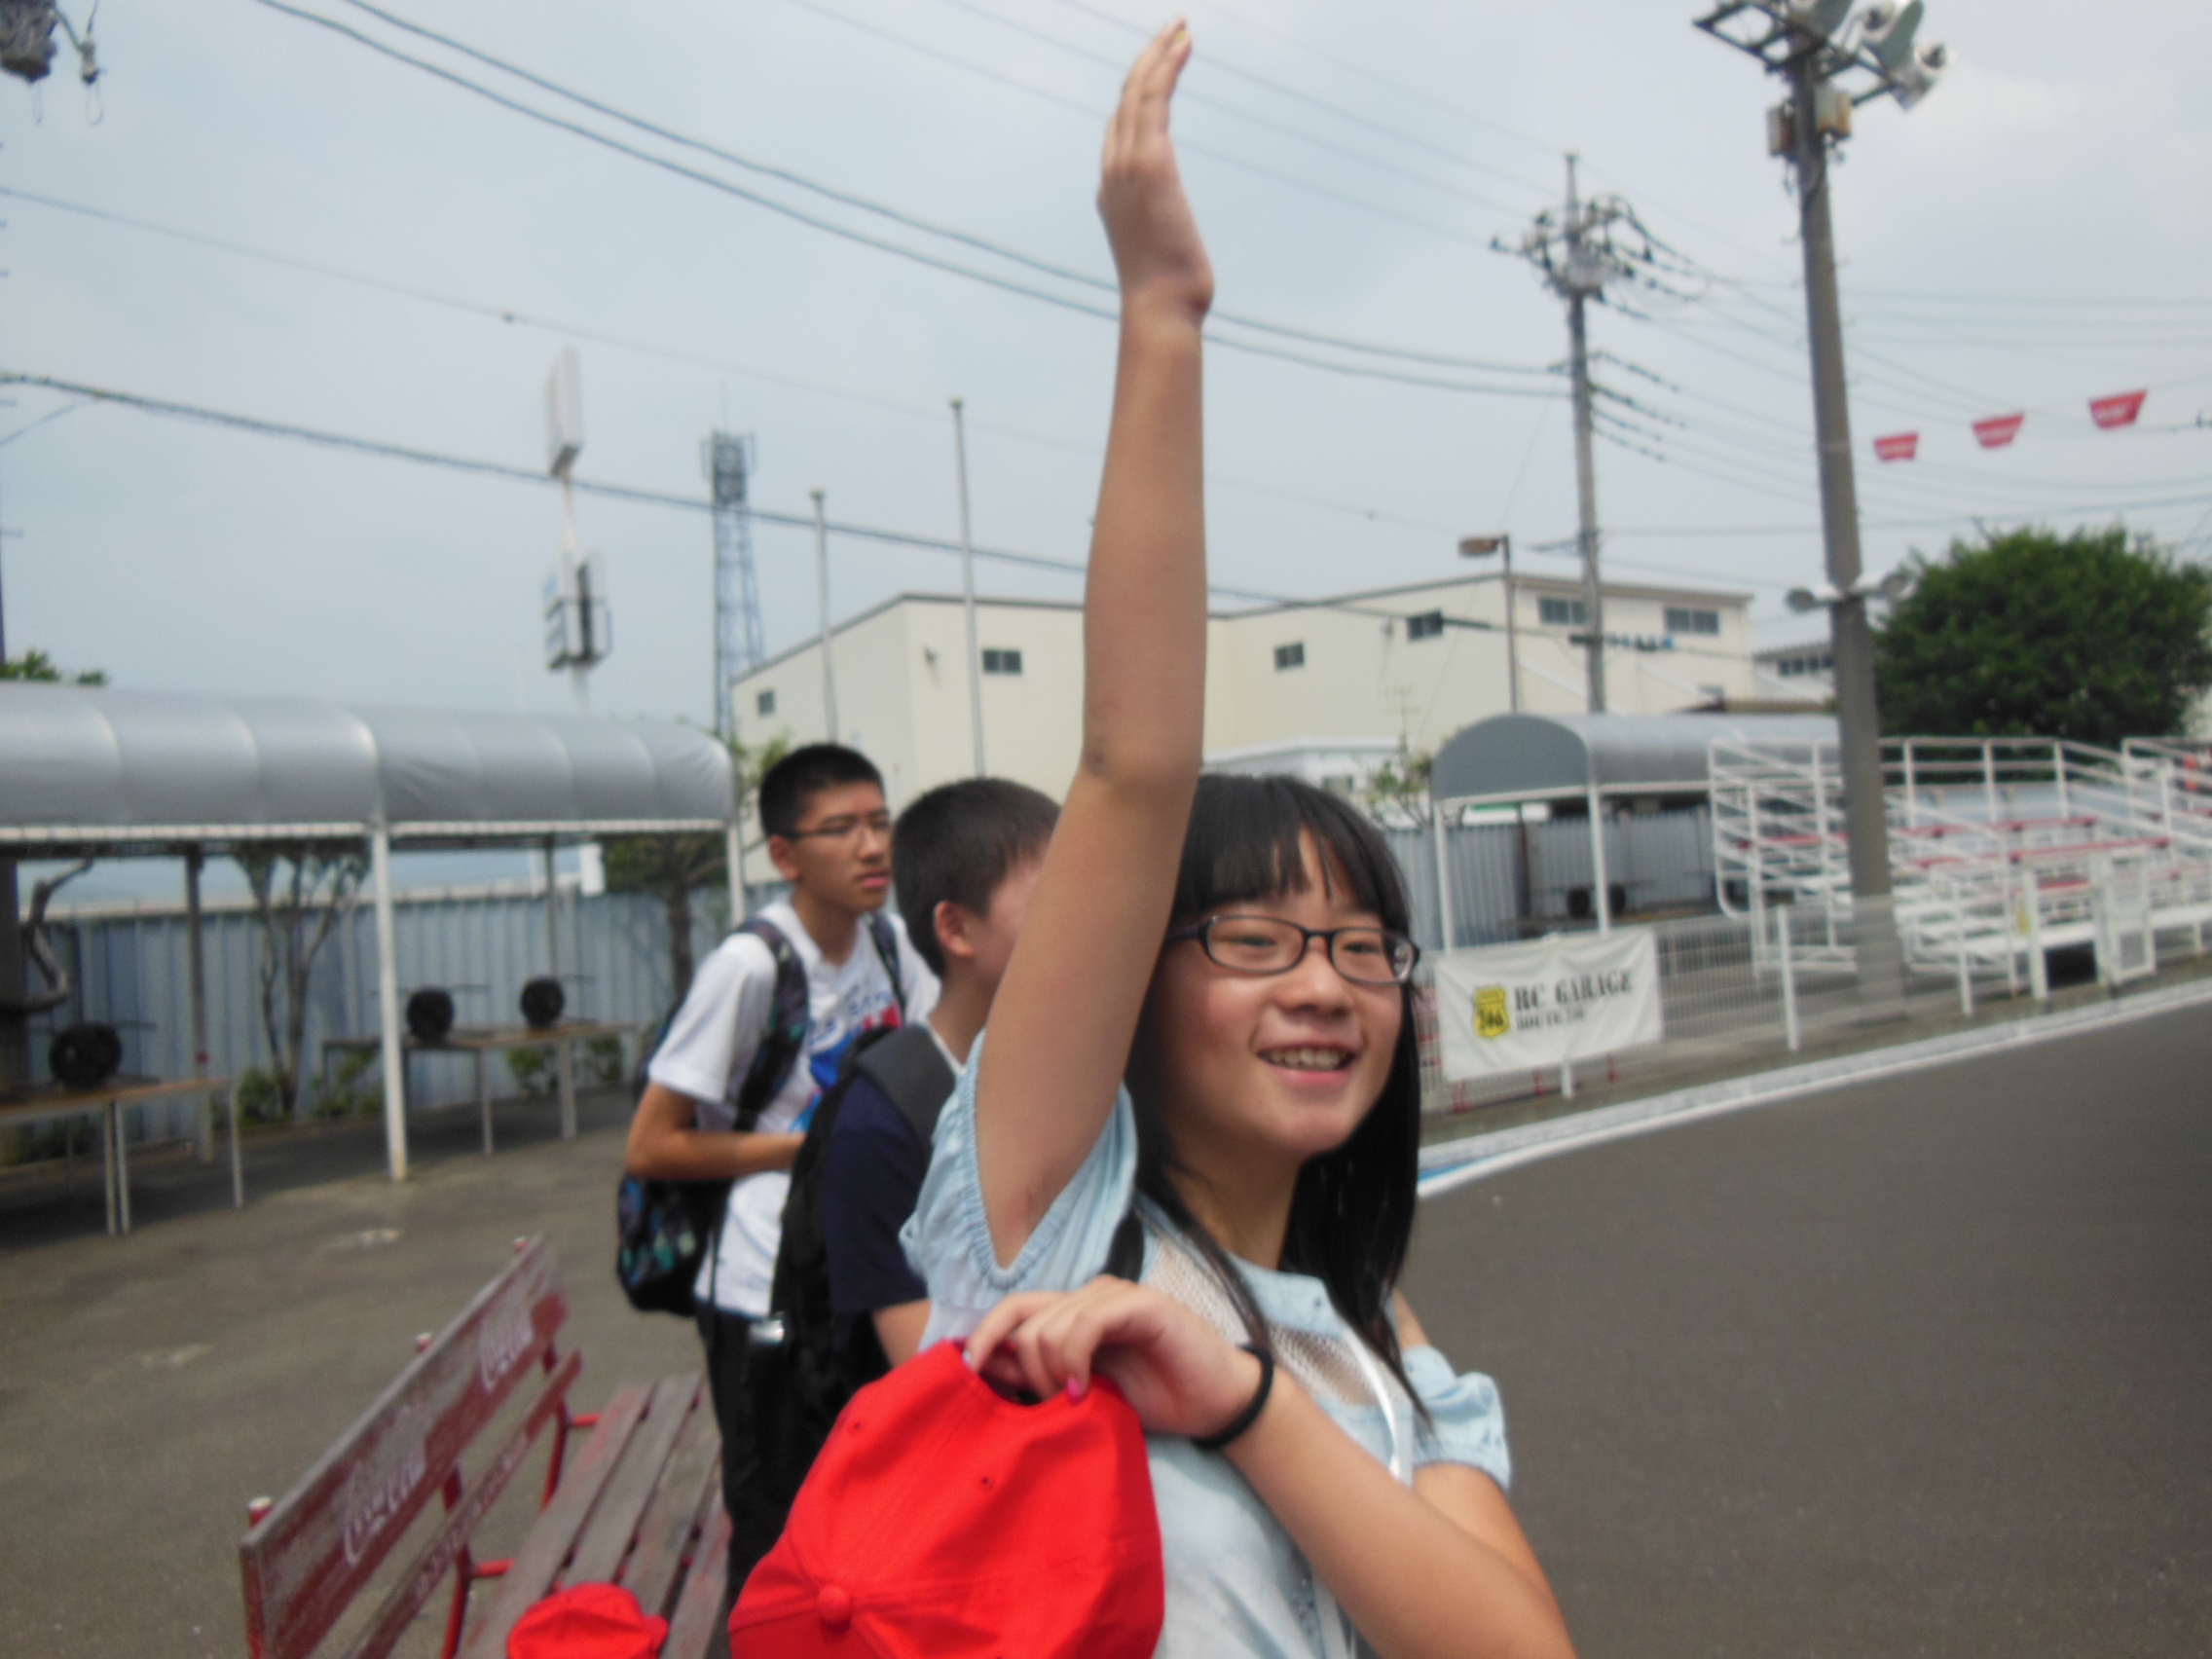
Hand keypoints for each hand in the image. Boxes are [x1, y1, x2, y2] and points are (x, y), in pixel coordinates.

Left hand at [965, 1276, 1262, 1440]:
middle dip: (1024, 1369)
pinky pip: (1085, 1323)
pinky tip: (1086, 1391)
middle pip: (1024, 1319)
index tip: (967, 1373)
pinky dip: (1076, 1361)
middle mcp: (1090, 1297)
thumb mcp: (1085, 1394)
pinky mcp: (1141, 1304)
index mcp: (1073, 1314)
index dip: (984, 1337)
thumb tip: (987, 1368)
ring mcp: (1115, 1296)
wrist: (1217, 1404)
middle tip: (1047, 1404)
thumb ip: (1041, 1375)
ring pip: (1050, 1325)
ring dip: (1051, 1372)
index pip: (1013, 1310)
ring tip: (1076, 1401)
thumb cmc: (1156, 1400)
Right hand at [1098, 20, 1213, 323]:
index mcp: (1112, 193)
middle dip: (1147, 61)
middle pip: (1124, 101)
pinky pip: (1154, 99)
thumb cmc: (1168, 294)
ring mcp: (1127, 165)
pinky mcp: (1150, 162)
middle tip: (1173, 30)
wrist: (1160, 307)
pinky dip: (1166, 67)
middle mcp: (1112, 172)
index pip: (1120, 128)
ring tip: (1180, 25)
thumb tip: (1177, 253)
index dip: (1139, 93)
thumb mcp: (1162, 256)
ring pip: (1137, 91)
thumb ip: (1164, 237)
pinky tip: (1183, 44)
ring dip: (1157, 53)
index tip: (1161, 67)